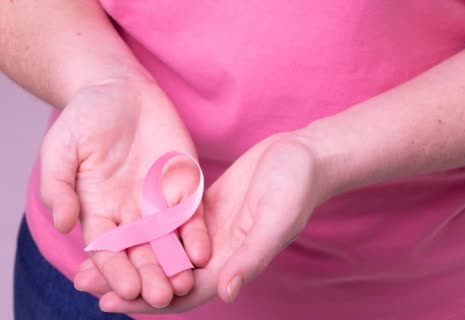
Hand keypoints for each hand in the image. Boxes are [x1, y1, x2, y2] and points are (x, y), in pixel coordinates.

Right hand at [40, 76, 209, 307]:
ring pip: (169, 240)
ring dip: (176, 263)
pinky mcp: (184, 185)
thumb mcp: (62, 149)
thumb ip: (59, 186)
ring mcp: (159, 201)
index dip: (115, 271)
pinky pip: (192, 214)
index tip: (125, 289)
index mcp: (98, 211)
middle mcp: (130, 213)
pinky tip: (202, 251)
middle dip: (150, 275)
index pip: (106, 249)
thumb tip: (61, 223)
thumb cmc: (86, 117)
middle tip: (162, 298)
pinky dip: (195, 233)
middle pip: (141, 252)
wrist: (120, 90)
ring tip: (185, 283)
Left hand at [76, 133, 325, 312]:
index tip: (110, 304)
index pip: (187, 291)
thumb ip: (252, 257)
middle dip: (127, 280)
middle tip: (81, 280)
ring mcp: (210, 229)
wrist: (305, 156)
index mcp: (234, 261)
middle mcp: (218, 251)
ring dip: (131, 254)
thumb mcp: (276, 220)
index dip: (150, 301)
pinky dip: (145, 227)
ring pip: (164, 249)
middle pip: (166, 274)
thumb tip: (228, 292)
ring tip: (90, 254)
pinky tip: (120, 222)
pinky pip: (170, 223)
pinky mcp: (205, 206)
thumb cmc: (296, 187)